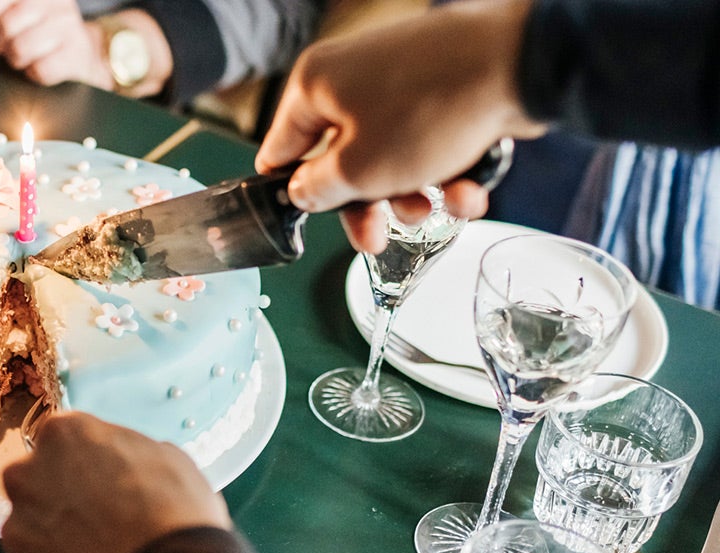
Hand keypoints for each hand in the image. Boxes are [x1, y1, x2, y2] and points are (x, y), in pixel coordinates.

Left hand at [0, 0, 107, 86]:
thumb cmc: (34, 28)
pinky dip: (33, 72)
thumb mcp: (6, 9)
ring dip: (14, 57)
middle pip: (5, 23)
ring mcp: (66, 24)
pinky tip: (38, 63)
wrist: (78, 51)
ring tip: (20, 52)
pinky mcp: (75, 51)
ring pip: (20, 47)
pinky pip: (40, 69)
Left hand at [0, 412, 231, 552]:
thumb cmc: (176, 515)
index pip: (62, 442)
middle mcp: (26, 473)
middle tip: (96, 523)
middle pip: (34, 482)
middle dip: (57, 500)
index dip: (85, 466)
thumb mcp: (165, 458)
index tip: (103, 485)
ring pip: (31, 529)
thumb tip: (124, 461)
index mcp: (62, 434)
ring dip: (54, 540)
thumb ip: (126, 451)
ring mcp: (17, 525)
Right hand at [255, 0, 545, 252]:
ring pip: (389, 155)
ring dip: (410, 194)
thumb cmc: (429, 110)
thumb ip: (318, 189)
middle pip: (342, 159)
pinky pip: (428, 139)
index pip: (281, 146)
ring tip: (434, 211)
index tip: (303, 219)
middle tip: (375, 239)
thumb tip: (302, 194)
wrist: (519, 66)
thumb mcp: (358, 170)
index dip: (290, 190)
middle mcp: (353, 75)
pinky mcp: (441, 86)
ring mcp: (400, 78)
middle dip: (365, 205)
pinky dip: (445, 171)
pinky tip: (468, 192)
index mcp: (316, 84)